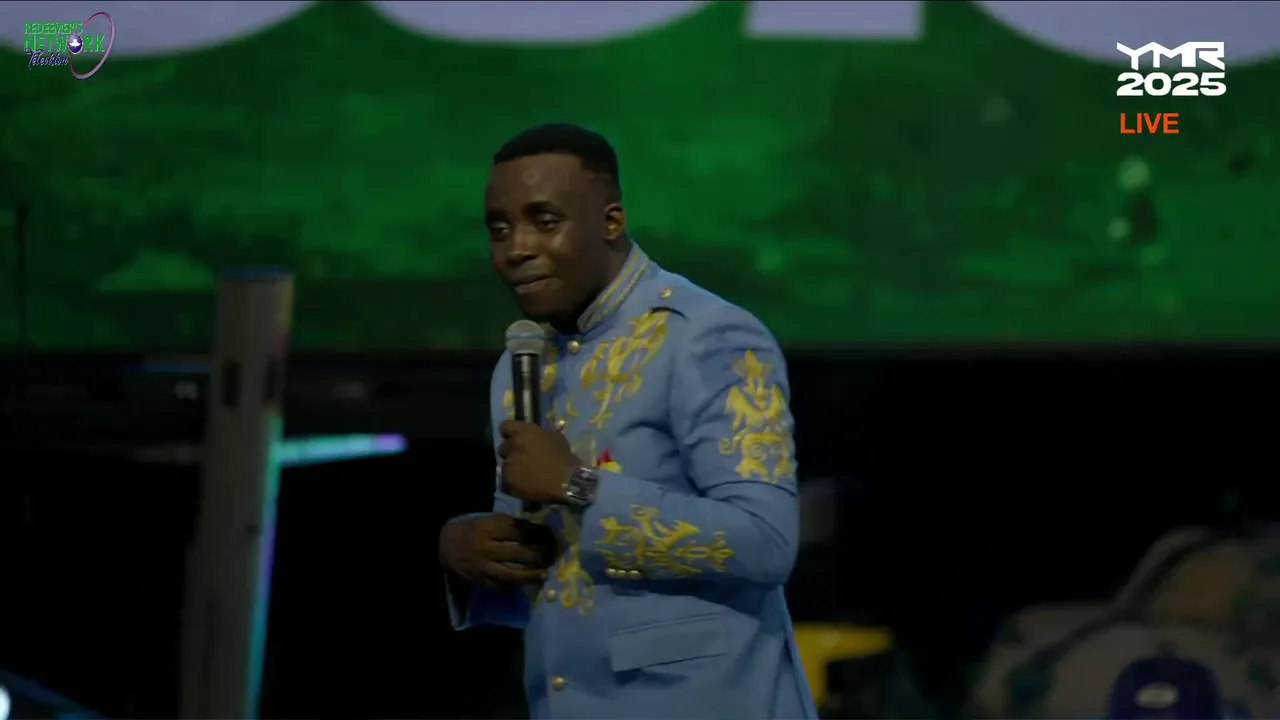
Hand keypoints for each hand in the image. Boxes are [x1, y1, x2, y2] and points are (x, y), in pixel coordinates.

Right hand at [439, 513, 556, 589]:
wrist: (442, 544)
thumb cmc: (470, 528)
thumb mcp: (487, 519)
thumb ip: (508, 525)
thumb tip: (537, 531)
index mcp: (488, 528)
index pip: (518, 531)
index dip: (537, 534)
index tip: (550, 537)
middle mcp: (485, 548)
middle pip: (518, 553)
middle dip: (538, 555)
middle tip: (550, 557)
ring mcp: (481, 566)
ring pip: (510, 574)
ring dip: (530, 575)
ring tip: (543, 575)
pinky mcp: (477, 580)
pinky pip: (499, 586)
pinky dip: (514, 585)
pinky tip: (524, 583)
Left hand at [497, 420, 580, 503]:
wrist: (566, 481)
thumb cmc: (565, 458)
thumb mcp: (555, 438)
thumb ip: (539, 435)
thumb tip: (534, 437)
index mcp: (525, 432)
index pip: (505, 426)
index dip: (509, 433)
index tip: (513, 438)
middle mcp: (513, 445)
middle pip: (503, 447)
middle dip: (511, 453)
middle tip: (522, 460)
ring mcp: (509, 464)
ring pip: (504, 465)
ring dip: (512, 469)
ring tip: (525, 476)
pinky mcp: (507, 481)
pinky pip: (505, 481)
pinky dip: (513, 483)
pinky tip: (524, 486)